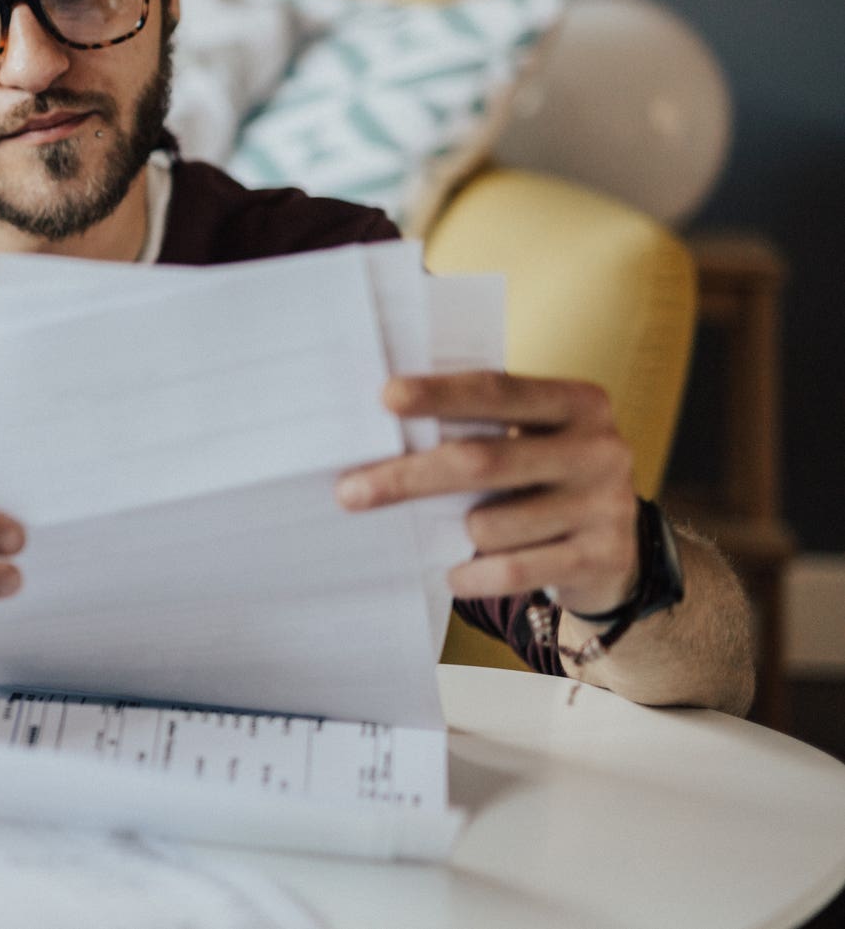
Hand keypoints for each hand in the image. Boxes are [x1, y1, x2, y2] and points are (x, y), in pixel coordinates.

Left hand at [335, 371, 639, 614]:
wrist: (618, 552)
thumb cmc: (543, 481)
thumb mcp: (528, 441)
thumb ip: (477, 430)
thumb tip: (381, 437)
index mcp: (578, 403)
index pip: (498, 389)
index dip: (440, 394)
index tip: (384, 397)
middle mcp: (600, 449)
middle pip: (482, 460)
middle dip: (408, 477)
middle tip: (348, 491)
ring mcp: (606, 506)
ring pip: (489, 525)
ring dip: (455, 534)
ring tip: (455, 533)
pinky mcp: (602, 558)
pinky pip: (511, 570)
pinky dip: (471, 576)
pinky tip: (455, 575)